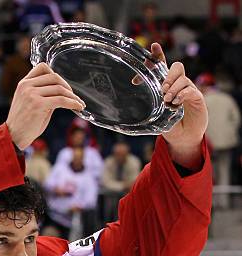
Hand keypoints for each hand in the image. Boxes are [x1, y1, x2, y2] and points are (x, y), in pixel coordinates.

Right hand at [6, 63, 84, 149]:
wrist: (13, 137)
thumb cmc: (23, 124)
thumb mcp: (32, 104)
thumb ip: (44, 96)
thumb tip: (62, 93)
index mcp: (24, 83)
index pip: (43, 68)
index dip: (56, 75)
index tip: (63, 86)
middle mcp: (27, 86)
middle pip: (54, 77)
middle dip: (67, 87)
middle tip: (74, 97)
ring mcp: (32, 94)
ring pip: (59, 88)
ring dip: (72, 96)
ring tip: (79, 103)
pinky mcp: (38, 104)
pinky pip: (61, 100)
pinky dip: (72, 103)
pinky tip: (78, 107)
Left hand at [151, 43, 207, 168]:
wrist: (183, 138)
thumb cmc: (170, 125)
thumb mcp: (155, 117)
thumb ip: (147, 110)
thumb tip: (128, 111)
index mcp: (168, 86)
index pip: (163, 66)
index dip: (158, 55)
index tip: (152, 46)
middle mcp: (179, 85)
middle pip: (177, 67)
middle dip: (168, 75)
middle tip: (162, 89)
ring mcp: (189, 90)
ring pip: (182, 78)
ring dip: (173, 88)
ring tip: (167, 101)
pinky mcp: (197, 98)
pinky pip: (190, 90)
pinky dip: (182, 95)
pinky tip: (176, 103)